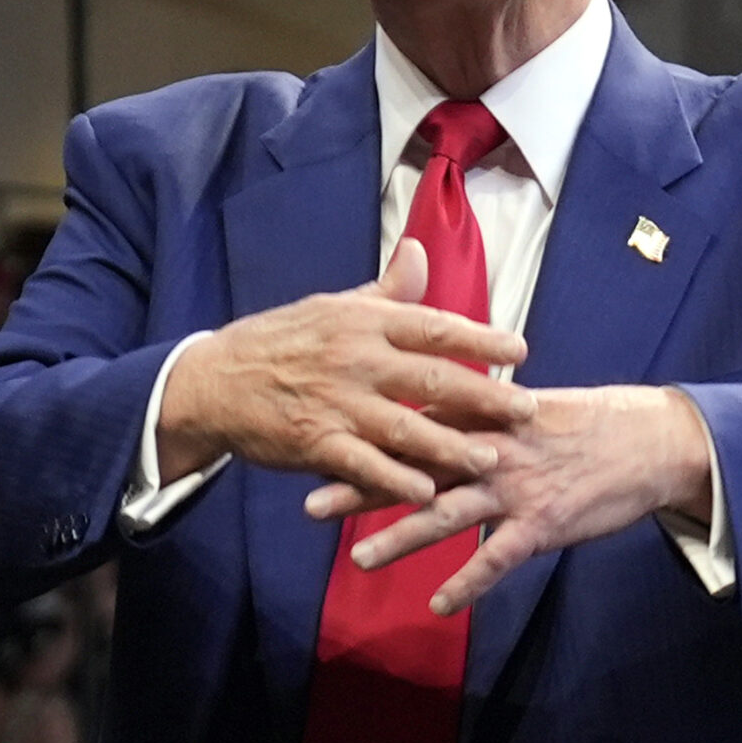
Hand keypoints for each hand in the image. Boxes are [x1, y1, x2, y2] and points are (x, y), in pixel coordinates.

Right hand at [158, 238, 533, 507]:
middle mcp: (355, 359)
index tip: (521, 350)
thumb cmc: (281, 342)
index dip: (481, 338)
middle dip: (485, 396)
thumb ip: (386, 291)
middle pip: (432, 378)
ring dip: (450, 446)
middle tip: (527, 410)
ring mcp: (335, 403)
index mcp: (363, 322)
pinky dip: (394, 479)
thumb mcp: (333, 307)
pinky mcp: (314, 442)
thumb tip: (420, 250)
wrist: (214, 382)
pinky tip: (427, 492)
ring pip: (404, 427)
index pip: (433, 326)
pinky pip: (362, 464)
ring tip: (491, 459)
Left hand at [308, 385, 714, 616]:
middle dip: (362, 487)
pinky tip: (438, 605)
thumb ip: (475, 414)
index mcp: (484, 418)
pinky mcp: (544, 524)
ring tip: (357, 559)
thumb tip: (427, 415)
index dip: (363, 437)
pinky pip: (498, 558)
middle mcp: (492, 450)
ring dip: (401, 537)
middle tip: (311, 505)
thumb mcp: (525, 407)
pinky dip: (468, 582)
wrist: (652, 441)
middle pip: (416, 470)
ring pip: (448, 514)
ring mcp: (517, 488)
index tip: (318, 444)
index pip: (412, 426)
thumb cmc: (587, 424)